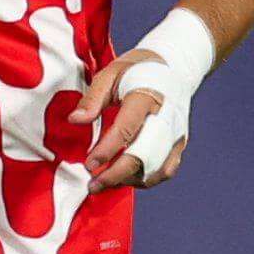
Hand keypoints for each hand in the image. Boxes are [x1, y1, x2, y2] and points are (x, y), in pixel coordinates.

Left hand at [77, 50, 183, 188]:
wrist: (174, 68)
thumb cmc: (136, 71)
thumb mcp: (110, 73)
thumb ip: (93, 98)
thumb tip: (75, 120)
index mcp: (147, 97)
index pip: (128, 128)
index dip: (108, 150)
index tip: (89, 165)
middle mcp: (166, 118)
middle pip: (144, 155)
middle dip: (117, 175)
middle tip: (92, 185)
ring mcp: (176, 133)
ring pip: (156, 169)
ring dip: (128, 180)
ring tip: (103, 183)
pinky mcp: (179, 144)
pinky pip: (164, 171)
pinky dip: (144, 179)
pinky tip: (124, 178)